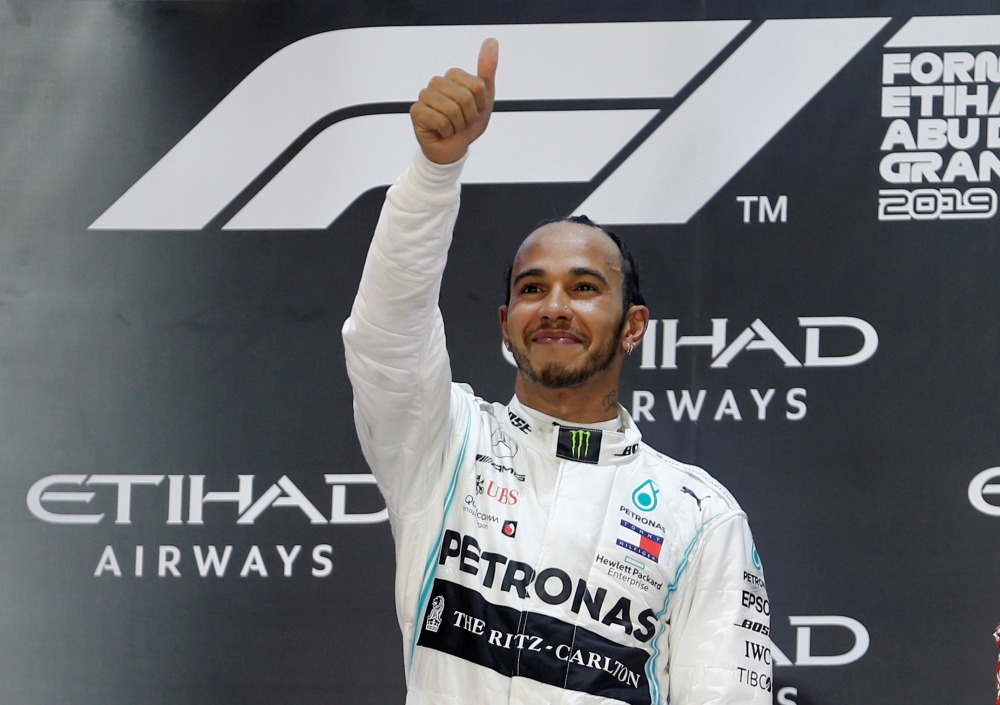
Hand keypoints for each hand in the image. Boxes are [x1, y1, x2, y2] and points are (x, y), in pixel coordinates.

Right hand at [410, 38, 498, 164]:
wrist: (452, 149)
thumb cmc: (467, 124)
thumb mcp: (484, 98)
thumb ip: (487, 70)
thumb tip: (491, 40)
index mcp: (453, 76)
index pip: (477, 86)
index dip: (480, 105)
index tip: (474, 111)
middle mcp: (437, 82)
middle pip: (465, 97)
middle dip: (469, 117)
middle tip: (463, 122)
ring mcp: (425, 95)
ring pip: (452, 110)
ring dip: (458, 125)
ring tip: (452, 127)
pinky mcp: (416, 111)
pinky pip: (440, 121)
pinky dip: (447, 132)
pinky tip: (442, 132)